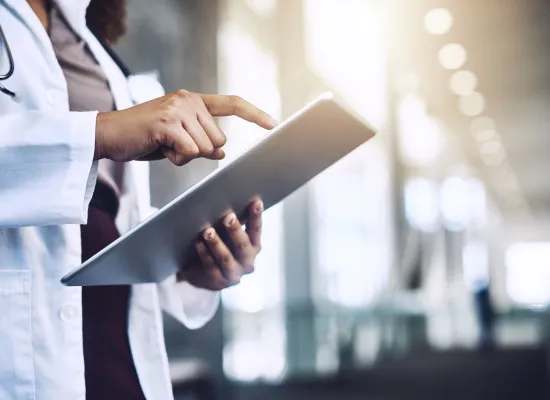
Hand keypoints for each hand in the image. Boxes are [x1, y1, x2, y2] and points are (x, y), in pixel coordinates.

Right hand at [94, 90, 276, 163]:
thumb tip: (222, 152)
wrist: (109, 135)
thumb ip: (200, 141)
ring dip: (185, 156)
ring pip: (205, 148)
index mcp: (193, 100)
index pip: (231, 103)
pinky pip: (189, 152)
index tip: (273, 124)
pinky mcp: (167, 123)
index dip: (254, 114)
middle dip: (200, 151)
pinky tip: (159, 148)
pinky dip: (176, 158)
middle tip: (173, 145)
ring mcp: (177, 109)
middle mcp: (188, 99)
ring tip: (163, 145)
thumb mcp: (177, 139)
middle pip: (219, 139)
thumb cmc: (144, 137)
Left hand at [178, 199, 262, 290]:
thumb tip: (233, 199)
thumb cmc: (220, 248)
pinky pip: (211, 267)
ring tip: (208, 231)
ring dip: (217, 243)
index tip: (256, 202)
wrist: (204, 275)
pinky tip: (198, 244)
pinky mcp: (218, 282)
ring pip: (226, 258)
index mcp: (253, 247)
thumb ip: (235, 222)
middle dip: (235, 231)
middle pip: (243, 245)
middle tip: (228, 217)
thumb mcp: (229, 235)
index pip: (256, 230)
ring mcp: (233, 274)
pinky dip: (204, 254)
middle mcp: (247, 262)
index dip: (256, 216)